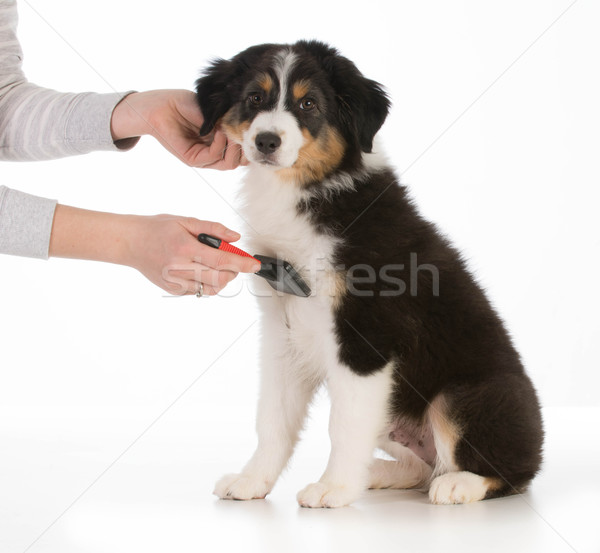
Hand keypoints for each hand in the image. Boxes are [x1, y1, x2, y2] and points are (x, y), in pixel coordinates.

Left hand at [110, 90, 243, 168]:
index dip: (250, 146)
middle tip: (245, 134)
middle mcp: (213, 153)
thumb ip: (231, 123)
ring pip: (228, 163)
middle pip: (238, 162)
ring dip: (234, 147)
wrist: (162, 105)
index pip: (241, 154)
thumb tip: (252, 130)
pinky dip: (220, 144)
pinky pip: (213, 157)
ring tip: (233, 132)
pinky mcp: (193, 159)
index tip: (254, 133)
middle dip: (245, 149)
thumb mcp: (216, 113)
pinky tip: (219, 131)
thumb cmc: (187, 105)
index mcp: (220, 144)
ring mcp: (203, 159)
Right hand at [125, 216, 259, 295]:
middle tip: (233, 263)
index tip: (255, 265)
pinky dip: (206, 283)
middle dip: (233, 272)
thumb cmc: (158, 228)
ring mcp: (175, 282)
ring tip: (215, 266)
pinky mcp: (172, 290)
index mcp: (185, 248)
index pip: (221, 260)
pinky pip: (198, 292)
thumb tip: (235, 237)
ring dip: (221, 279)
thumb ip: (212, 229)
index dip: (242, 264)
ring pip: (210, 289)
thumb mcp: (185, 221)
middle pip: (219, 278)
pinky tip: (200, 270)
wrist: (130, 242)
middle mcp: (180, 268)